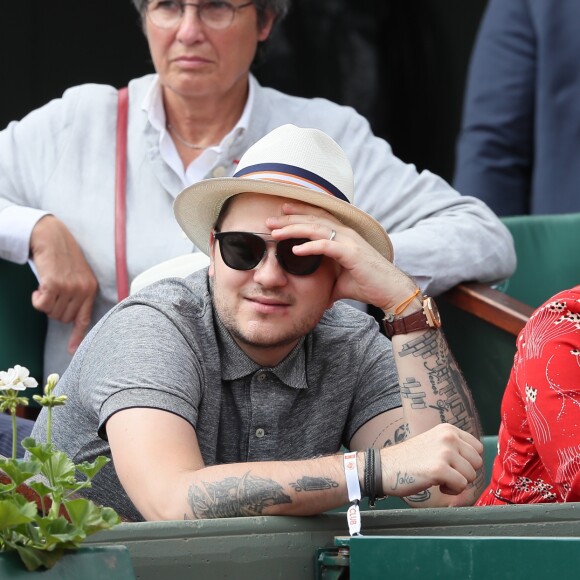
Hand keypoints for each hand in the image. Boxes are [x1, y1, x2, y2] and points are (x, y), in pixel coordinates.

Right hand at [30, 215, 97, 352]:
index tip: (72, 351)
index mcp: (91, 290)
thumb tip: (71, 320)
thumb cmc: (64, 258)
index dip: (78, 337)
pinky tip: (39, 288)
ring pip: (51, 313)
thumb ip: (78, 296)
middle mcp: (82, 290)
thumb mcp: (79, 277)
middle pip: (63, 318)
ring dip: (46, 303)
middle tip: (52, 293)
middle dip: (55, 310)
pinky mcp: (53, 284)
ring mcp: (69, 288)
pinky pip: (41, 305)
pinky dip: (36, 299)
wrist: (52, 237)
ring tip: (48, 286)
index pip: (85, 319)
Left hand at [266, 202, 417, 310]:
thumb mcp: (339, 281)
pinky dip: (310, 246)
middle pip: (313, 219)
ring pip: (316, 228)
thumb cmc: (368, 284)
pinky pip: (327, 246)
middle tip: (269, 220)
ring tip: (276, 232)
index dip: (298, 213)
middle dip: (289, 219)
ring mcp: (349, 242)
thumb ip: (325, 280)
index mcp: (343, 236)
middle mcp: (346, 234)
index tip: (279, 214)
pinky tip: (295, 249)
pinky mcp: (352, 254)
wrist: (391, 292)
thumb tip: (315, 295)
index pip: (317, 218)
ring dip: (294, 229)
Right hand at [380, 424, 482, 496]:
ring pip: (471, 475)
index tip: (453, 466)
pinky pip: (461, 486)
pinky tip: (436, 484)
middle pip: (477, 462)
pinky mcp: (439, 469)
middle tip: (446, 474)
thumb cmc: (409, 459)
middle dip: (465, 473)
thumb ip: (454, 446)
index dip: (468, 462)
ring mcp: (444, 452)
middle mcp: (448, 436)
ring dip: (457, 483)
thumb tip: (477, 461)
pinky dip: (451, 491)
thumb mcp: (434, 442)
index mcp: (448, 429)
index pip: (477, 448)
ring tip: (439, 478)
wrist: (385, 467)